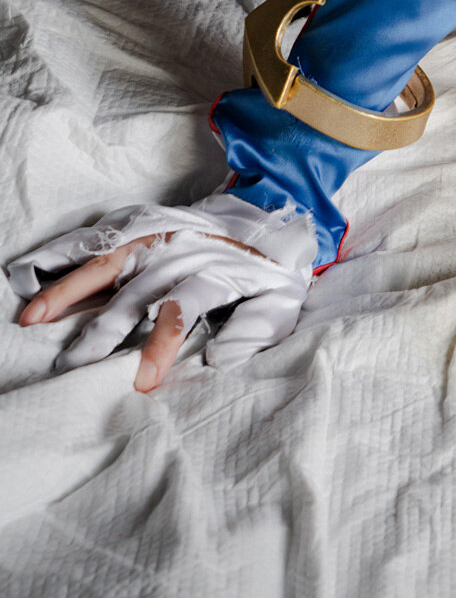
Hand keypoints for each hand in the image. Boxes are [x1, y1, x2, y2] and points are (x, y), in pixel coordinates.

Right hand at [8, 195, 316, 390]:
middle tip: (71, 363)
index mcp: (216, 272)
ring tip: (32, 316)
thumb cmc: (268, 273)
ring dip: (69, 288)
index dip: (161, 346)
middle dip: (102, 328)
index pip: (183, 309)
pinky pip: (98, 234)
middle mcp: (181, 251)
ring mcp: (158, 233)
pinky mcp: (143, 222)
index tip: (141, 382)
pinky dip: (66, 249)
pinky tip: (36, 267)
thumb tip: (220, 359)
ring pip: (107, 261)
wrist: (265, 216)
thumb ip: (253, 332)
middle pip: (135, 291)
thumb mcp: (280, 305)